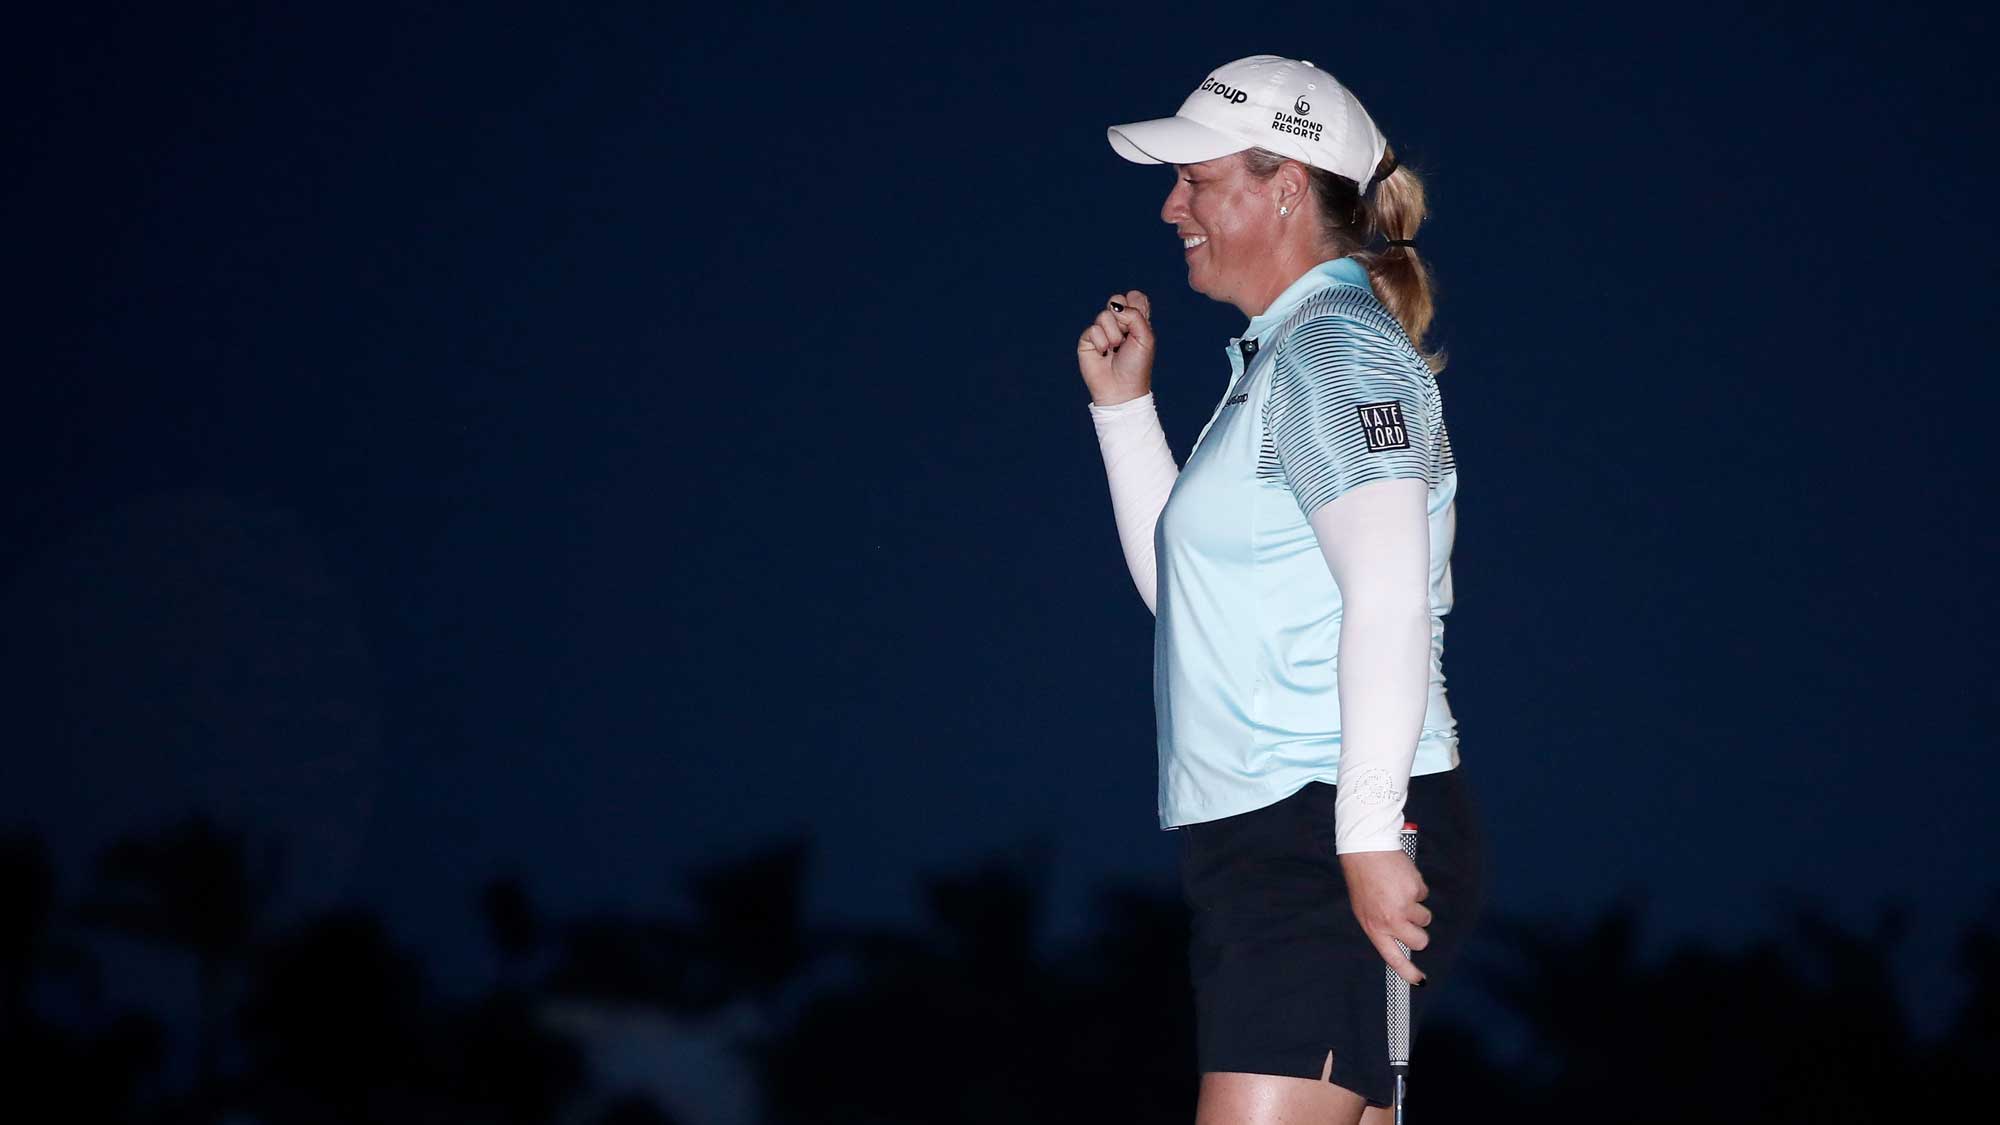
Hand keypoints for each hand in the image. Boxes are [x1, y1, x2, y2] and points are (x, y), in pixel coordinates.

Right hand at [1076, 290, 1155, 405]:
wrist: (1121, 389)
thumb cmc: (1136, 365)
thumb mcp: (1145, 337)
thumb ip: (1134, 315)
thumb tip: (1114, 307)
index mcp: (1135, 320)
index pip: (1134, 296)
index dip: (1135, 305)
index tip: (1138, 324)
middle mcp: (1118, 322)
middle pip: (1116, 299)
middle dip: (1123, 318)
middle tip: (1126, 337)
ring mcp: (1102, 330)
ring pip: (1104, 314)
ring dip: (1113, 335)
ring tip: (1115, 350)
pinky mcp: (1088, 340)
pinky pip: (1093, 329)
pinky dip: (1101, 343)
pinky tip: (1104, 354)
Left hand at [1339, 849, 1431, 985]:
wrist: (1366, 850)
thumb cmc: (1363, 880)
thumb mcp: (1364, 910)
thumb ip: (1381, 927)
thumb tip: (1400, 941)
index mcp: (1374, 927)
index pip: (1393, 957)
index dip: (1408, 972)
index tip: (1420, 980)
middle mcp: (1390, 920)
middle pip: (1420, 941)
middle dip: (1419, 932)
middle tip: (1409, 919)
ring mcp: (1405, 906)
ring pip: (1425, 918)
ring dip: (1417, 907)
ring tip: (1399, 892)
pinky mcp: (1416, 890)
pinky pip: (1424, 896)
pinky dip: (1416, 889)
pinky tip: (1401, 879)